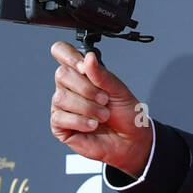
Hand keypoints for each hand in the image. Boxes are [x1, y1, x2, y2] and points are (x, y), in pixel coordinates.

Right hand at [49, 41, 151, 178]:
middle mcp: (70, 87)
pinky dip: (81, 121)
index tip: (85, 68)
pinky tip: (93, 125)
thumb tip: (89, 58)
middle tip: (105, 100)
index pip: (62, 52)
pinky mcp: (60, 125)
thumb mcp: (119, 91)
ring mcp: (63, 106)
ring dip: (88, 107)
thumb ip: (102, 75)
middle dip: (87, 88)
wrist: (131, 140)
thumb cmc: (126, 114)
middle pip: (61, 74)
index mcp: (83, 73)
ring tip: (103, 115)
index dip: (69, 56)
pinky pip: (60, 117)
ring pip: (61, 97)